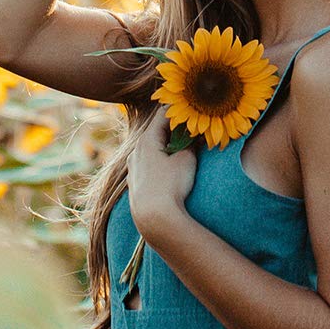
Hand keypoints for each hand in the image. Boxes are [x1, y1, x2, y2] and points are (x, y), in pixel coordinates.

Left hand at [126, 106, 197, 240]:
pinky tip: (171, 170)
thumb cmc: (170, 185)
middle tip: (193, 128)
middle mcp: (136, 150)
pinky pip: (149, 164)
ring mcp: (134, 167)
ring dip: (167, 146)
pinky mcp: (135, 183)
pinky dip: (161, 161)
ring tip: (185, 149)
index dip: (179, 110)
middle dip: (175, 129)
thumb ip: (191, 143)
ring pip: (152, 149)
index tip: (194, 110)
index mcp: (147, 139)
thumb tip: (195, 135)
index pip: (162, 114)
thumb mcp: (186, 160)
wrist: (154, 218)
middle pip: (156, 131)